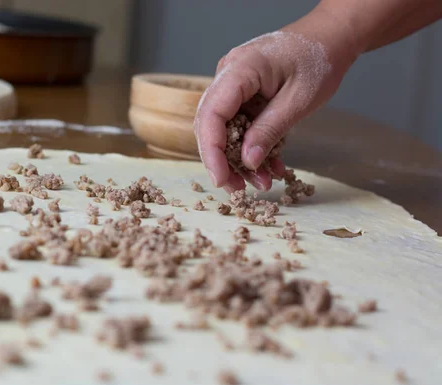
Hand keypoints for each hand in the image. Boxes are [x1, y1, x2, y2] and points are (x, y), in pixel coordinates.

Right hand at [194, 11, 357, 191]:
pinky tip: (269, 167)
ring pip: (224, 130)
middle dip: (221, 161)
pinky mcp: (244, 96)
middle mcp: (228, 76)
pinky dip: (253, 147)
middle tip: (237, 189)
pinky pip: (240, 126)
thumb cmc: (319, 59)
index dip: (211, 150)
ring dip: (239, 159)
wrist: (332, 38)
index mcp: (239, 70)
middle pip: (210, 125)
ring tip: (261, 182)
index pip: (211, 114)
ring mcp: (235, 86)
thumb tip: (247, 161)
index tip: (221, 179)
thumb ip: (270, 130)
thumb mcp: (298, 100)